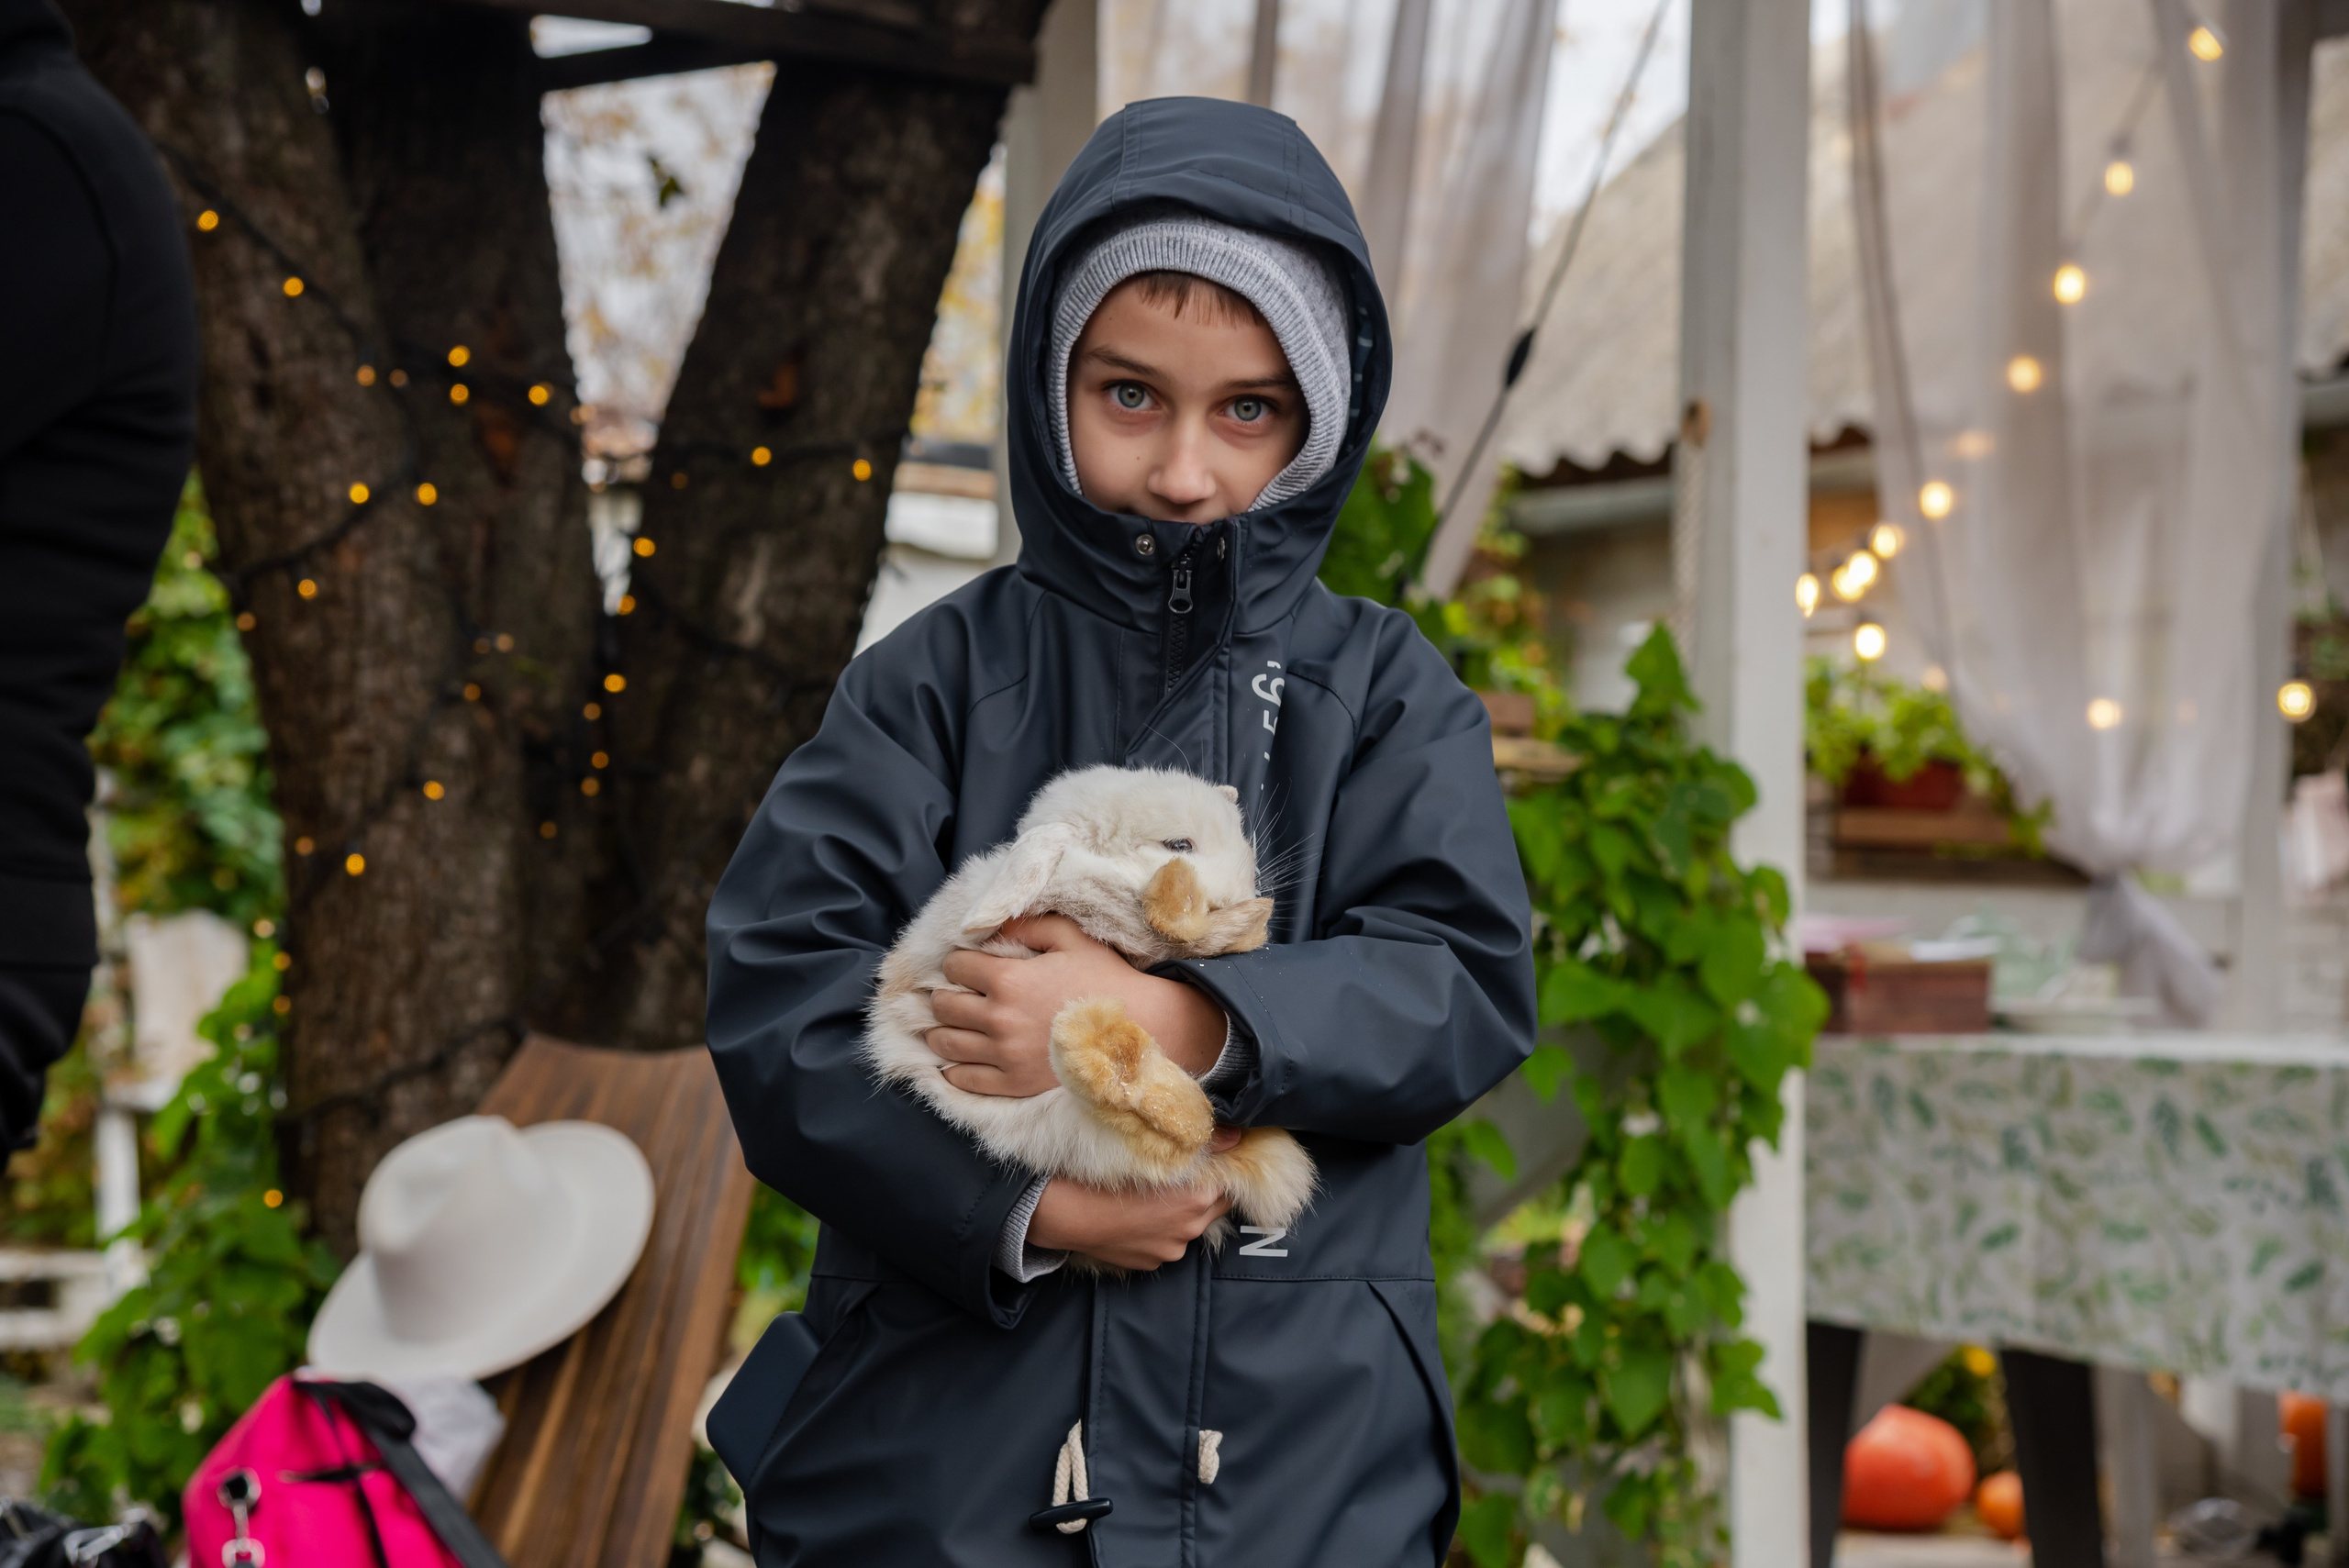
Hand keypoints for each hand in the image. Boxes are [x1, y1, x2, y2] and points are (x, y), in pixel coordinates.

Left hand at [928, 914, 1228, 1096]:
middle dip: (944, 995)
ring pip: (945, 1043)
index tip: (966, 965)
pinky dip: (953, 1069)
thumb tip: (993, 927)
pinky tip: (957, 1060)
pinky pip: (963, 1079)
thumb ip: (1027, 926)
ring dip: (941, 1031)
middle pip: (943, 1005)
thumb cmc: (1106, 979)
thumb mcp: (1070, 938)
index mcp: (1009, 978)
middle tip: (954, 994)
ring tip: (950, 1026)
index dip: (957, 962)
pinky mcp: (1013, 1084)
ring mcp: (1004, 1055)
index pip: (955, 966)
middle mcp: (999, 1018)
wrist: (1139, 1030)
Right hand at [1027, 1167, 1238, 1270]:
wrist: (1070, 1215)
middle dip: (1203, 1193)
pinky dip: (1158, 1233)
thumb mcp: (1156, 1154)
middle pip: (1213, 1207)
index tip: (1206, 1161)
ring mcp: (1172, 1251)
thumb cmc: (1110, 1176)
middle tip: (1181, 1177)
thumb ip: (1203, 1147)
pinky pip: (1164, 1244)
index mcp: (1199, 1198)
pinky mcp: (1152, 1264)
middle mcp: (1192, 1229)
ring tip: (1151, 1200)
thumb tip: (1234, 1136)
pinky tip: (1136, 1220)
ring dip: (1180, 1215)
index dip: (1220, 1170)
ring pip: (1187, 1228)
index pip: (1229, 1182)